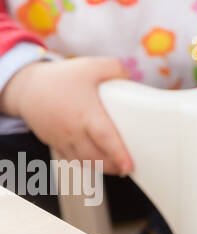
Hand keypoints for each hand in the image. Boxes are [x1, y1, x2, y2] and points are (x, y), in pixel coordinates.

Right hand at [0, 57, 132, 173]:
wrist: (28, 88)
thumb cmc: (62, 77)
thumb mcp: (92, 66)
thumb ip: (116, 70)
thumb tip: (131, 80)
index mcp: (86, 113)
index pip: (104, 138)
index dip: (118, 153)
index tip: (129, 165)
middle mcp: (73, 130)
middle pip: (95, 156)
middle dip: (113, 166)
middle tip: (128, 167)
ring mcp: (62, 139)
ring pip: (83, 161)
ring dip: (100, 167)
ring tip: (116, 167)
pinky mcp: (55, 142)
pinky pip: (71, 159)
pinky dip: (84, 164)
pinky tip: (96, 163)